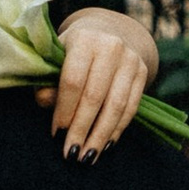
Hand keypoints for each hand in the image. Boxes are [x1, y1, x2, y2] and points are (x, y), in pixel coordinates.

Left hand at [49, 6, 160, 158]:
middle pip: (95, 96)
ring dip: (101, 135)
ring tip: (88, 156)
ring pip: (116, 105)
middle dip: (82, 129)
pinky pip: (131, 107)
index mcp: (84, 39)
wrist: (106, 33)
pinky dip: (117, 129)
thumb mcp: (54, 61)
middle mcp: (111, 46)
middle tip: (71, 153)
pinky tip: (105, 144)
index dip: (64, 110)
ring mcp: (130, 59)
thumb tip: (46, 103)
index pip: (73, 81)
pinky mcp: (142, 71)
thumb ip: (47, 83)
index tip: (56, 134)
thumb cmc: (71, 53)